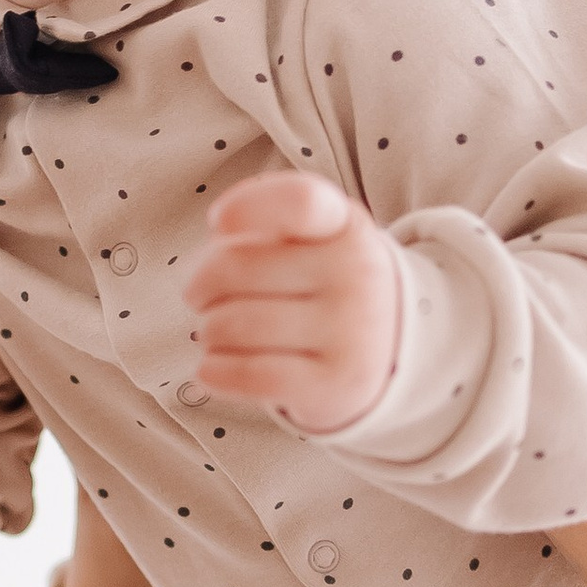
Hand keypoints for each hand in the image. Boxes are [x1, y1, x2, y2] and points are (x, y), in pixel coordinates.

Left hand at [181, 174, 401, 434]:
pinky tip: (210, 368)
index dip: (249, 207)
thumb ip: (256, 224)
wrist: (386, 346)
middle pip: (232, 268)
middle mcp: (356, 272)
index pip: (299, 203)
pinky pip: (250, 376)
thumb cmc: (320, 281)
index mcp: (342, 223)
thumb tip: (215, 252)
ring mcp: (351, 330)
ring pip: (233, 326)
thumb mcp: (306, 235)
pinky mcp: (337, 383)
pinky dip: (215, 372)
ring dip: (208, 333)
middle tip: (202, 297)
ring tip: (218, 333)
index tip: (220, 223)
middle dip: (200, 286)